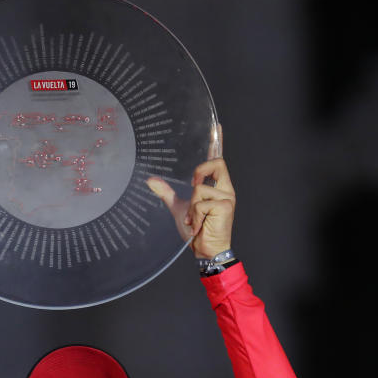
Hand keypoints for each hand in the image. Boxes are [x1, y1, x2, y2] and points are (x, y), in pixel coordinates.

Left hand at [146, 124, 235, 258]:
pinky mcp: (225, 206)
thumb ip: (167, 193)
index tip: (215, 126)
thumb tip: (150, 180)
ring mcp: (227, 197)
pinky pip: (200, 202)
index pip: (217, 160)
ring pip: (200, 188)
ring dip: (191, 208)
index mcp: (217, 187)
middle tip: (192, 187)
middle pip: (216, 163)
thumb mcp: (179, 209)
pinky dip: (193, 216)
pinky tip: (197, 227)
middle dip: (201, 171)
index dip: (217, 142)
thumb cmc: (196, 232)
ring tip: (194, 222)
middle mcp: (225, 189)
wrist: (206, 251)